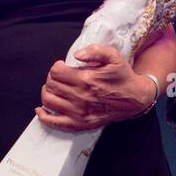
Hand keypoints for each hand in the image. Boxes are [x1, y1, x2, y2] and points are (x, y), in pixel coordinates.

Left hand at [34, 44, 154, 130]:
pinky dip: (43, 115)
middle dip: (52, 78)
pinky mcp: (79, 124)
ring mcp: (78, 113)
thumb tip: (76, 55)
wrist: (134, 99)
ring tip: (55, 88)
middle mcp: (80, 97)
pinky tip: (41, 109)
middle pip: (51, 85)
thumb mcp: (114, 57)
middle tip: (60, 76)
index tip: (63, 66)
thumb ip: (95, 51)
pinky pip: (53, 122)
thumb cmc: (122, 76)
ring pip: (48, 100)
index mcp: (86, 80)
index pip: (56, 72)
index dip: (56, 66)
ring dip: (47, 92)